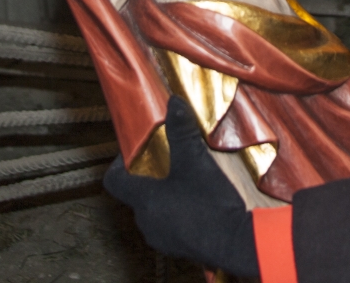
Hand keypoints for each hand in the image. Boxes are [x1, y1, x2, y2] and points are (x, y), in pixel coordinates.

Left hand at [103, 96, 259, 277]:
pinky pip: (169, 226)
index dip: (119, 164)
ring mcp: (161, 238)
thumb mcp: (196, 161)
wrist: (236, 242)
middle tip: (166, 163)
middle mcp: (146, 221)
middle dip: (148, 178)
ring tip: (184, 182)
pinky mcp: (179, 248)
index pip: (113, 181)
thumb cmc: (209, 203)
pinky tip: (197, 204)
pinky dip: (177, 213)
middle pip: (135, 195)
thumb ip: (182, 130)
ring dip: (164, 197)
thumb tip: (174, 102)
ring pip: (153, 211)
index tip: (134, 153)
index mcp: (143, 199)